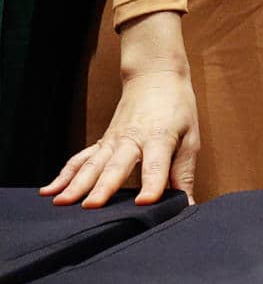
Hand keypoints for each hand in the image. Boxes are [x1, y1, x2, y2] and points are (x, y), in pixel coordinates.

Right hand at [43, 68, 199, 206]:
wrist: (156, 77)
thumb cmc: (177, 109)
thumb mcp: (191, 138)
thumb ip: (184, 172)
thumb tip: (188, 204)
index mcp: (159, 137)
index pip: (156, 165)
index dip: (152, 184)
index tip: (145, 202)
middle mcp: (131, 139)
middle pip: (116, 165)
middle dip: (103, 187)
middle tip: (91, 206)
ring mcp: (112, 140)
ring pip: (92, 164)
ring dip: (76, 183)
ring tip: (62, 202)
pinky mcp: (101, 142)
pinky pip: (80, 160)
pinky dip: (65, 174)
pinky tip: (50, 190)